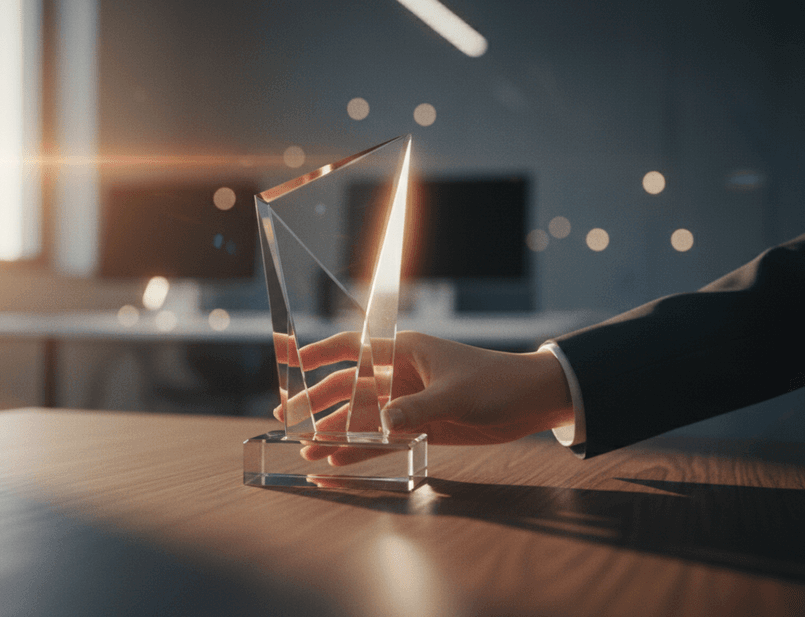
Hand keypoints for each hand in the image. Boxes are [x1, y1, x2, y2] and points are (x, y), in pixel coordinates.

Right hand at [285, 331, 574, 453]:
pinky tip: (337, 462)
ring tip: (305, 449)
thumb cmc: (496, 382)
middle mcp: (401, 374)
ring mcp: (408, 402)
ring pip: (361, 417)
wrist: (532, 401)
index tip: (290, 362)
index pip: (354, 347)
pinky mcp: (419, 426)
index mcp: (407, 350)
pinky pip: (381, 438)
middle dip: (318, 402)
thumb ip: (417, 409)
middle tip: (288, 418)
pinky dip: (360, 449)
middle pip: (349, 387)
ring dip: (335, 432)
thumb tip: (383, 425)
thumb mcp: (456, 394)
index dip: (320, 353)